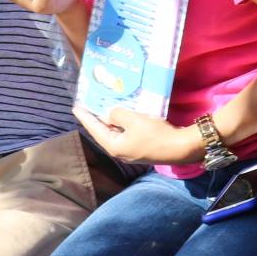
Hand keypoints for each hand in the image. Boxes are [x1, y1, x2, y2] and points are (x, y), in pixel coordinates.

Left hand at [73, 104, 202, 166]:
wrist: (180, 148)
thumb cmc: (155, 134)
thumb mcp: (133, 120)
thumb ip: (117, 114)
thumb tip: (110, 113)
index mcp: (114, 146)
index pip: (94, 129)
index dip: (85, 117)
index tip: (75, 107)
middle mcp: (120, 151)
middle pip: (103, 132)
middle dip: (96, 118)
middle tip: (88, 104)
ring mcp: (131, 150)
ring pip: (115, 132)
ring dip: (110, 119)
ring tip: (103, 106)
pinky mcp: (141, 147)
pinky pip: (126, 132)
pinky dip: (122, 122)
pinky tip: (123, 113)